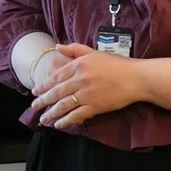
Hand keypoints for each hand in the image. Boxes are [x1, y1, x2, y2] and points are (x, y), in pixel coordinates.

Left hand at [31, 44, 146, 129]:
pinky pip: (76, 115)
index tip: (35, 91)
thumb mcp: (94, 52)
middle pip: (56, 92)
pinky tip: (58, 124)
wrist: (136, 78)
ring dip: (51, 113)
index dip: (44, 85)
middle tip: (34, 107)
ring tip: (43, 119)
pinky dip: (66, 120)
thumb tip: (57, 47)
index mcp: (78, 65)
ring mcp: (87, 94)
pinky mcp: (95, 106)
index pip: (56, 77)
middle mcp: (80, 79)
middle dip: (43, 101)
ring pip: (63, 105)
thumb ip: (75, 49)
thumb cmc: (117, 64)